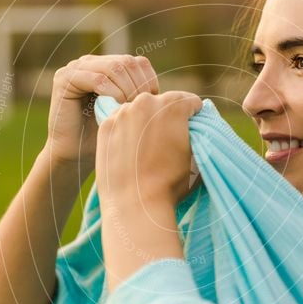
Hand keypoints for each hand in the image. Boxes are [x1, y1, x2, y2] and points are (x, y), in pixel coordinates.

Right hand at [45, 54, 158, 168]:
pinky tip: (116, 108)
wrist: (74, 155)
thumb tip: (175, 97)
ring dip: (127, 90)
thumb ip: (142, 96)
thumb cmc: (104, 138)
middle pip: (127, 62)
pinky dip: (112, 93)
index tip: (153, 105)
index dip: (149, 81)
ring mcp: (76, 68)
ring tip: (128, 110)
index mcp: (107, 66)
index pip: (138, 62)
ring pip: (114, 68)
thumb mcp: (129, 113)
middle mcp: (91, 63)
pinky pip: (97, 79)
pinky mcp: (64, 78)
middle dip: (140, 86)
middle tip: (141, 109)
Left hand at [96, 91, 203, 209]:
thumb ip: (196, 131)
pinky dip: (126, 131)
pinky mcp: (106, 125)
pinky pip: (120, 121)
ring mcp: (122, 112)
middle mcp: (146, 101)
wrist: (135, 203)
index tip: (188, 132)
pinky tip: (129, 151)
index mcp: (173, 105)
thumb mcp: (195, 153)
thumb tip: (192, 124)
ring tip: (144, 148)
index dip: (192, 117)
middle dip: (166, 117)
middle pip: (162, 102)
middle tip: (164, 141)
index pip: (189, 101)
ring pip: (139, 110)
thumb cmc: (170, 182)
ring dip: (144, 121)